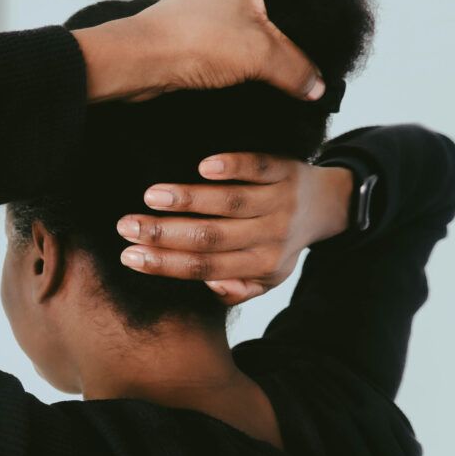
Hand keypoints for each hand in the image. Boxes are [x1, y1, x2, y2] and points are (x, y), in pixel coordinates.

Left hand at [72, 0, 323, 101]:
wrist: (141, 61)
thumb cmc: (189, 39)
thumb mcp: (259, 53)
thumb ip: (295, 68)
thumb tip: (316, 84)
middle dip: (291, 13)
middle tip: (311, 35)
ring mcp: (207, 10)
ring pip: (248, 19)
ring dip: (267, 38)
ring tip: (289, 59)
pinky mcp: (196, 35)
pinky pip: (230, 40)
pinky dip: (246, 54)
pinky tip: (257, 74)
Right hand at [115, 153, 353, 304]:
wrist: (327, 206)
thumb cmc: (280, 244)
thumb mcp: (264, 278)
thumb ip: (237, 289)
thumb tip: (209, 286)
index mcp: (260, 266)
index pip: (205, 268)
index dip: (165, 264)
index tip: (128, 255)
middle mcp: (269, 236)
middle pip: (211, 238)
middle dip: (164, 234)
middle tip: (127, 226)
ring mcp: (278, 202)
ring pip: (230, 203)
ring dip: (189, 199)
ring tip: (151, 196)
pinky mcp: (284, 171)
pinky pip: (258, 168)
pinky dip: (233, 166)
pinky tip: (203, 166)